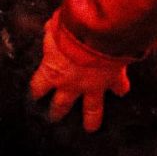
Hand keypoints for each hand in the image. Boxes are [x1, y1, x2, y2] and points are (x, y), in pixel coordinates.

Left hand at [30, 16, 132, 131]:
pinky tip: (121, 93)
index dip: (36, 91)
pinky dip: (120, 89)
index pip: (38, 87)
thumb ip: (51, 33)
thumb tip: (50, 28)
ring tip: (90, 128)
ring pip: (92, 108)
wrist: (98, 33)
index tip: (34, 96)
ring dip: (91, 118)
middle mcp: (71, 84)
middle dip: (57, 112)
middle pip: (62, 104)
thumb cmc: (70, 30)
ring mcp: (93, 86)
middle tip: (54, 118)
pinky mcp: (113, 80)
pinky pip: (118, 87)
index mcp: (52, 72)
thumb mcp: (53, 28)